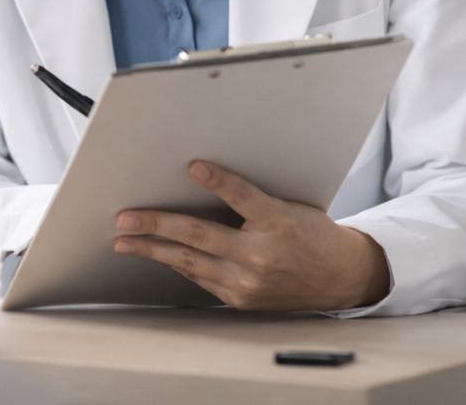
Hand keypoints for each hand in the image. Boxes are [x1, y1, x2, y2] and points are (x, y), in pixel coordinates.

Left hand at [112, 160, 389, 310]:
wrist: (340, 279)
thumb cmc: (313, 235)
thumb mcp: (290, 206)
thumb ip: (251, 199)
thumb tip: (204, 179)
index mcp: (277, 221)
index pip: (242, 196)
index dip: (217, 180)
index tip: (193, 166)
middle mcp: (261, 254)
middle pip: (199, 234)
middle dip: (156, 225)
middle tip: (125, 219)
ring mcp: (248, 282)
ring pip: (190, 262)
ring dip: (154, 250)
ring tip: (125, 242)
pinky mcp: (241, 299)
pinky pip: (200, 278)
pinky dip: (177, 264)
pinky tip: (158, 255)